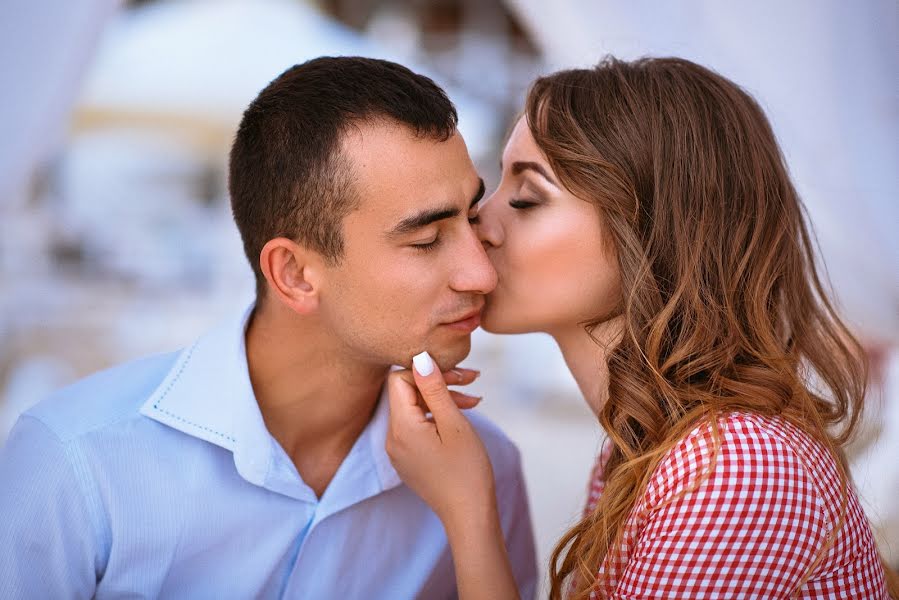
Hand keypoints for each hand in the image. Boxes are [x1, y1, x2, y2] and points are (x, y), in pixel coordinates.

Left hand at [386, 351, 518, 599]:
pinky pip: (417, 425)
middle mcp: (392, 437)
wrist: (469, 514)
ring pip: (414, 408)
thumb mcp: (454, 423)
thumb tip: (420, 358)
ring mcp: (398, 449)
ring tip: (475, 398)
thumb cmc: (466, 470)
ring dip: (442, 397)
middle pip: (406, 392)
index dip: (425, 371)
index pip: (398, 379)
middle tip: (472, 378)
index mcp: (401, 427)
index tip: (454, 374)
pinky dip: (437, 415)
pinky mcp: (408, 457)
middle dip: (438, 382)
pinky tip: (463, 413)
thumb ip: (435, 389)